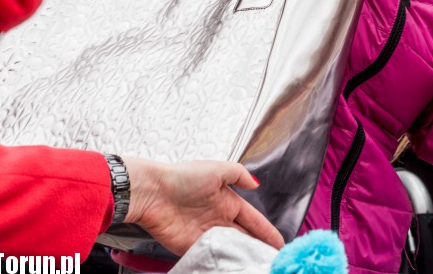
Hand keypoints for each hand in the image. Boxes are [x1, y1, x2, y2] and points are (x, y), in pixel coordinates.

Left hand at [123, 157, 283, 254]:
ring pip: (230, 249)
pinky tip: (232, 267)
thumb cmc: (183, 177)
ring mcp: (205, 234)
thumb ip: (239, 175)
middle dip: (258, 247)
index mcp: (227, 201)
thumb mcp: (217, 169)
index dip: (266, 231)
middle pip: (244, 237)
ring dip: (242, 257)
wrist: (153, 193)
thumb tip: (256, 184)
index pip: (253, 220)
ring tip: (257, 266)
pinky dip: (221, 262)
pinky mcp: (190, 246)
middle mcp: (218, 219)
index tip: (279, 243)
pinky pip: (210, 256)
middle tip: (272, 260)